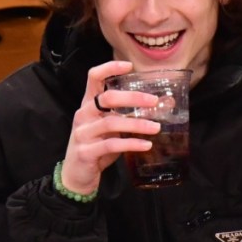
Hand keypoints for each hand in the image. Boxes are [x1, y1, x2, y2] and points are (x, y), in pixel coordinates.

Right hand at [60, 60, 160, 194]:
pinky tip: (146, 145)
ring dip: (136, 124)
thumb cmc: (97, 147)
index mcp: (88, 104)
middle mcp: (83, 115)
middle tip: (154, 102)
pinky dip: (131, 143)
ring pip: (111, 122)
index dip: (109, 68)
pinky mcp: (86, 152)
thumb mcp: (112, 129)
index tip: (129, 66)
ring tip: (156, 127)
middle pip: (107, 98)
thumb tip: (165, 104)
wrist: (77, 175)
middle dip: (132, 98)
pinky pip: (111, 145)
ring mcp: (83, 133)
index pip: (93, 77)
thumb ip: (130, 116)